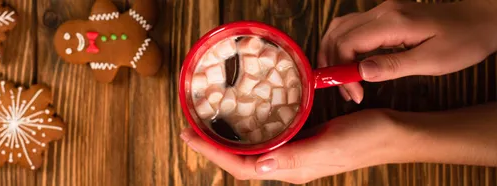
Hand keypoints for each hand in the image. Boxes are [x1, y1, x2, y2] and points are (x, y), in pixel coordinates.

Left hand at [180, 109, 406, 183]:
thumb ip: (295, 157)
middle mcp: (288, 165)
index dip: (213, 154)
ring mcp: (294, 154)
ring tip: (205, 126)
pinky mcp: (301, 141)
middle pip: (240, 162)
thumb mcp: (330, 146)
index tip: (191, 137)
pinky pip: (266, 140)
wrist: (391, 133)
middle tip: (189, 129)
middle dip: (212, 148)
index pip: (242, 168)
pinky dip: (248, 132)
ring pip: (251, 152)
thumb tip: (259, 167)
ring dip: (226, 141)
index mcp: (291, 169)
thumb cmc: (364, 139)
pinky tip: (241, 121)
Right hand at [319, 0, 496, 102]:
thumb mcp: (432, 61)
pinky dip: (342, 46)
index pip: (347, 44)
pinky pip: (351, 27)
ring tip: (339, 80)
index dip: (341, 71)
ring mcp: (382, 11)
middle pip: (337, 35)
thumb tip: (360, 73)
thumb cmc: (463, 42)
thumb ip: (393, 66)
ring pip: (339, 28)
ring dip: (332, 54)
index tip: (354, 94)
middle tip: (344, 92)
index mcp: (392, 22)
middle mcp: (382, 12)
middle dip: (332, 65)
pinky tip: (347, 64)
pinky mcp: (384, 15)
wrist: (481, 21)